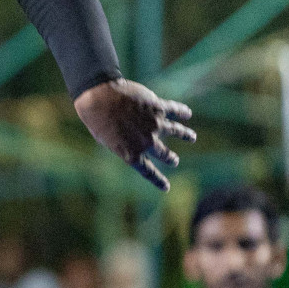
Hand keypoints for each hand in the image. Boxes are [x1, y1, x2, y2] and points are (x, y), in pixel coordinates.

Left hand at [74, 78, 195, 190]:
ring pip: (175, 131)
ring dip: (185, 134)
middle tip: (174, 160)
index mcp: (131, 153)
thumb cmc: (96, 120)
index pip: (148, 171)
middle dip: (170, 158)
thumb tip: (131, 142)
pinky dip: (182, 111)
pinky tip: (187, 113)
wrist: (99, 99)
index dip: (158, 180)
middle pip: (163, 153)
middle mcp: (147, 142)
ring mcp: (154, 124)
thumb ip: (122, 144)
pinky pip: (174, 109)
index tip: (166, 188)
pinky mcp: (157, 107)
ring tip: (192, 137)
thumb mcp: (105, 140)